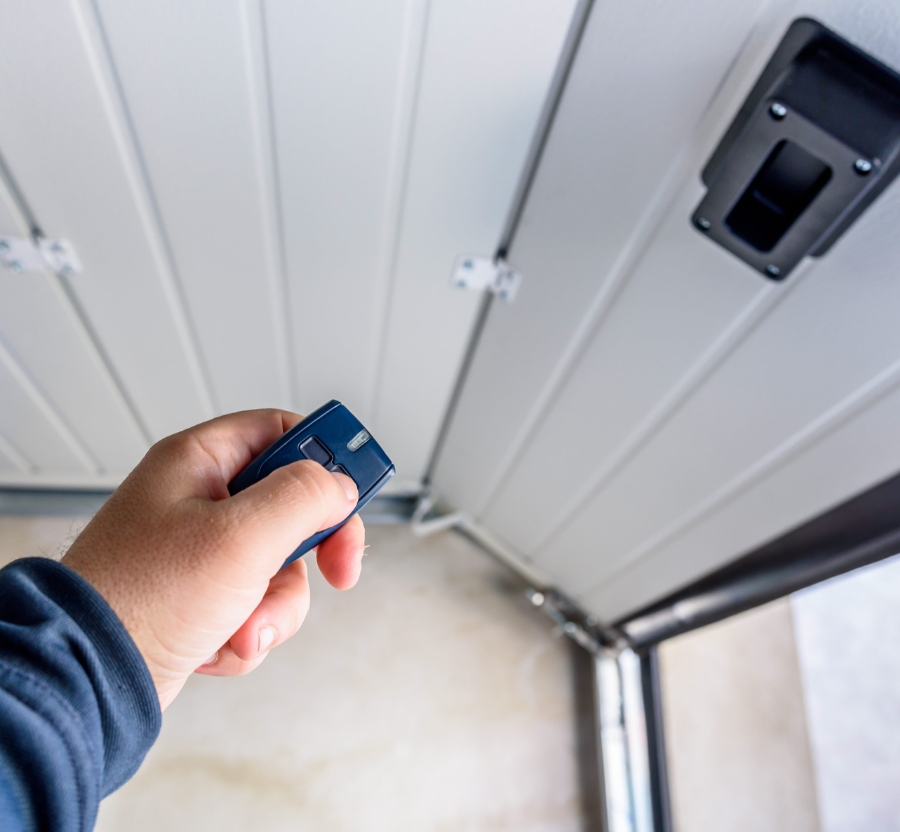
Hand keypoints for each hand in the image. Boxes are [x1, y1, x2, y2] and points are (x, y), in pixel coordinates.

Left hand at [62, 410, 364, 709]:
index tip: (357, 488)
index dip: (326, 456)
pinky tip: (219, 643)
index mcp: (199, 462)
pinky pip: (258, 604)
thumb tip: (340, 485)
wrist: (89, 679)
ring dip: (275, 605)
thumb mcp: (240, 535)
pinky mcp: (204, 597)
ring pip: (282, 565)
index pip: (282, 432)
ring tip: (242, 626)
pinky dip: (250, 630)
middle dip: (311, 551)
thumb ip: (303, 497)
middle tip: (337, 568)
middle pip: (293, 505)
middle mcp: (200, 500)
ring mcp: (202, 551)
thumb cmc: (142, 599)